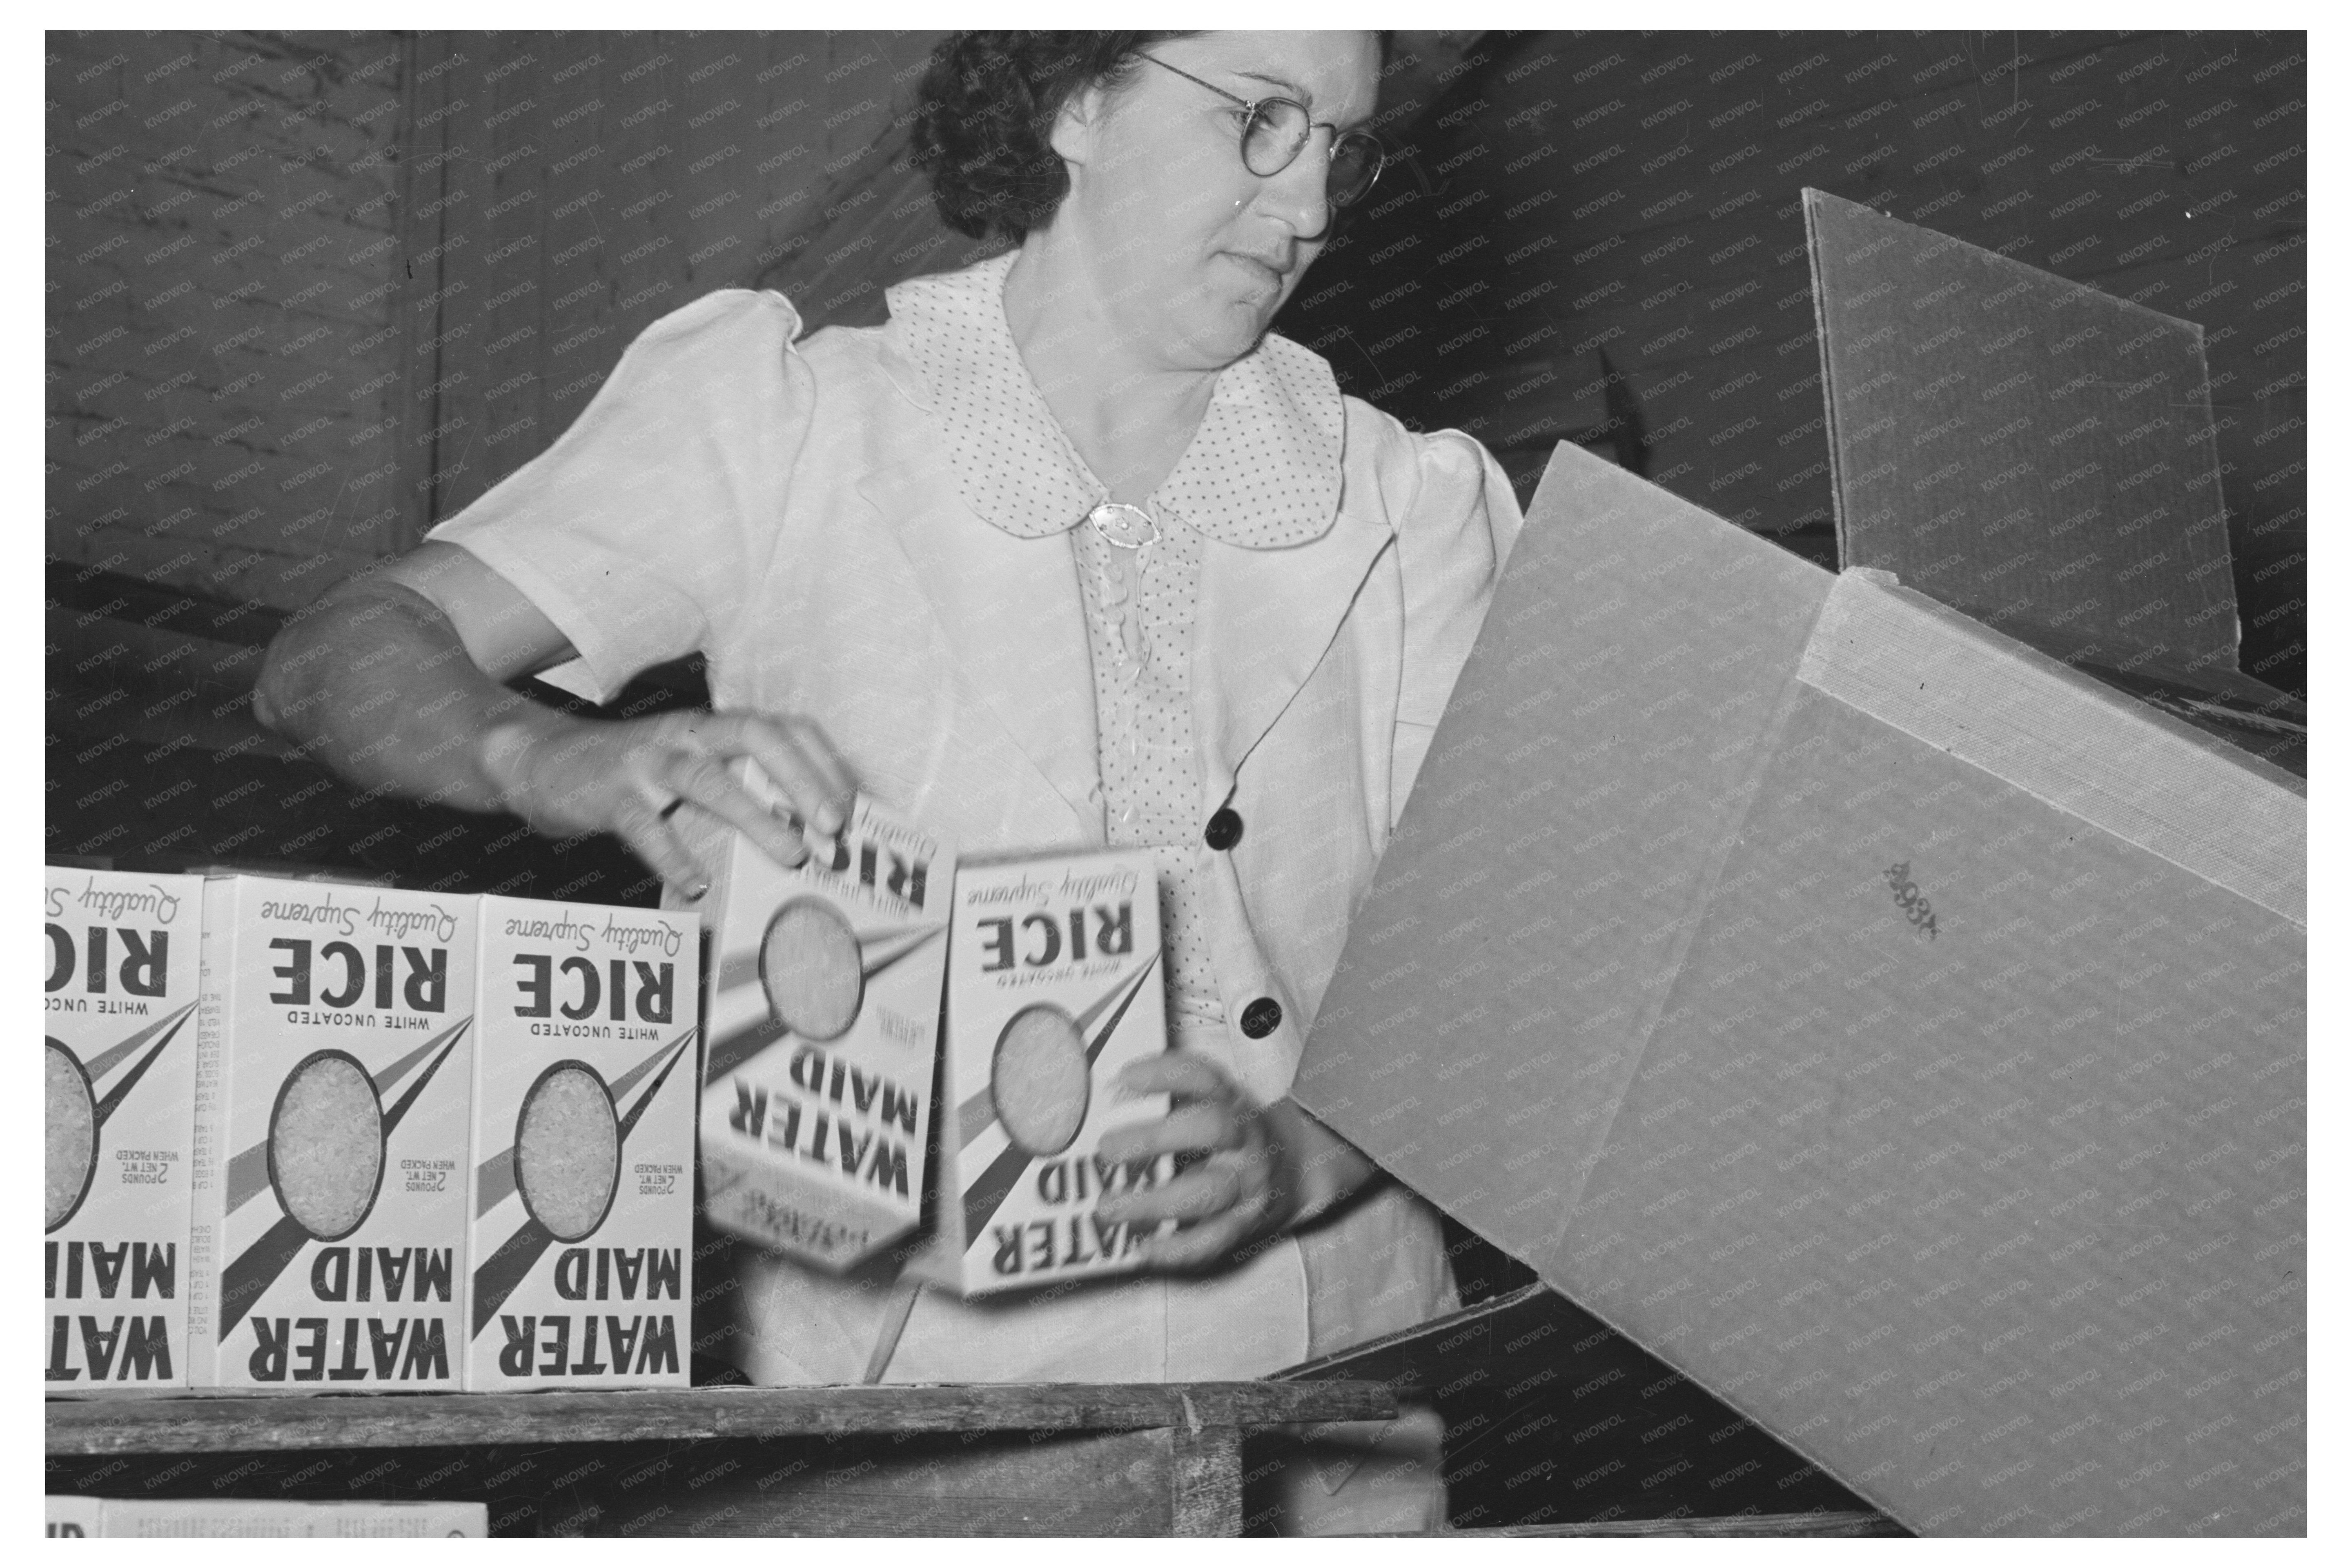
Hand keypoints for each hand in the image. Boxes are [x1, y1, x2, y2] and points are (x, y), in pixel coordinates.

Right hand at [479, 708, 854, 897]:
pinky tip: (696, 885)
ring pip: (708, 779)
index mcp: (712, 727)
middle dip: (803, 778)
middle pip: (756, 735)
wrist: (540, 761)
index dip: (823, 760)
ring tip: (792, 855)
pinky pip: (645, 827)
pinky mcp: (611, 796)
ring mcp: (647, 763)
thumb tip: (806, 830)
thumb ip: (738, 784)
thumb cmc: (634, 773)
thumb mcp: (690, 765)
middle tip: (835, 826)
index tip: (854, 803)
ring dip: (757, 816)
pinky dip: (673, 856)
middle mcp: (686, 735)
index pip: (782, 725)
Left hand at [1092, 1054, 1370, 1273]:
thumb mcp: (1214, 1105)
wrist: (1293, 1174)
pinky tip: (1142, 1248)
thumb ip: (1171, 1099)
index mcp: (1233, 1103)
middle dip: (1156, 1138)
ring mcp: (1246, 1185)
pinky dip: (1174, 1249)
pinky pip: (1210, 1241)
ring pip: (1206, 1193)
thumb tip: (1109, 1094)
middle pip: (1211, 1129)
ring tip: (1108, 1207)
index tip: (1127, 1076)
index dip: (1167, 1073)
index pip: (1205, 1078)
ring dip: (1152, 1202)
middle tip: (1107, 1149)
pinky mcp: (1243, 1225)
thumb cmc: (1234, 1137)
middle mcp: (1244, 1140)